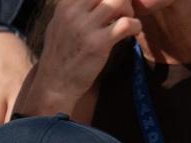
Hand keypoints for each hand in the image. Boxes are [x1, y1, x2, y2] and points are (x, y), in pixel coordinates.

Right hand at [15, 0, 140, 116]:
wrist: (55, 84)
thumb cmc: (59, 57)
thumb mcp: (59, 24)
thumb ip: (73, 9)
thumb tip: (89, 0)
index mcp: (66, 4)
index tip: (113, 6)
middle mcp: (74, 11)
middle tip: (124, 13)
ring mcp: (86, 26)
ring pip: (119, 1)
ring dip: (129, 10)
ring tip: (127, 23)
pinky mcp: (99, 43)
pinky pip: (126, 23)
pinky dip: (135, 25)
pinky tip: (133, 33)